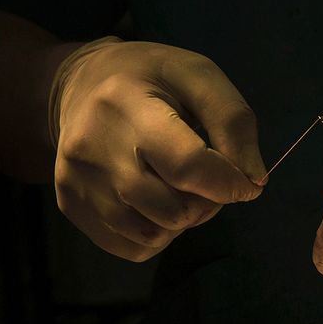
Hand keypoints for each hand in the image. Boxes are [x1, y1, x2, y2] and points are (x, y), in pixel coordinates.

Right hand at [50, 37, 265, 261]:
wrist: (80, 84)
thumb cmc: (150, 77)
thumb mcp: (198, 76)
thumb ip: (233, 122)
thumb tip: (252, 181)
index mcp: (126, 104)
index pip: (187, 165)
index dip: (228, 183)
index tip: (245, 183)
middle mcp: (92, 147)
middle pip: (171, 210)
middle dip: (207, 204)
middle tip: (209, 181)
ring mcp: (76, 180)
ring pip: (152, 236)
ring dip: (183, 222)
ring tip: (181, 188)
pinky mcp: (70, 203)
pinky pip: (131, 248)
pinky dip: (158, 235)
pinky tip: (157, 202)